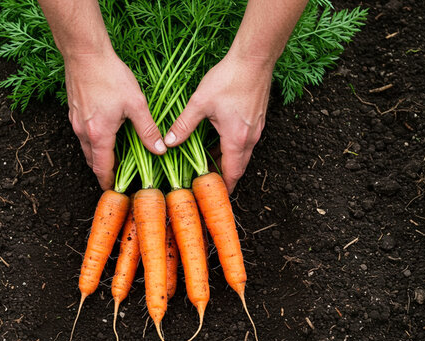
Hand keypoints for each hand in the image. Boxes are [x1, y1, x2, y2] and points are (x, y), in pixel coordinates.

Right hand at [65, 51, 165, 189]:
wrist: (85, 54)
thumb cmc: (111, 76)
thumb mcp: (136, 104)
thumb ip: (147, 129)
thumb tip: (160, 149)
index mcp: (98, 135)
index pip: (101, 168)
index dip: (108, 182)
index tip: (115, 190)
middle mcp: (83, 132)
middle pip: (91, 161)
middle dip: (103, 171)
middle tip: (118, 176)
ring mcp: (75, 121)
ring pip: (86, 148)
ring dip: (98, 156)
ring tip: (114, 158)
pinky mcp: (74, 111)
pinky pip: (82, 134)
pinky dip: (93, 141)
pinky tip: (106, 133)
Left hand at [164, 54, 273, 192]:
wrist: (254, 60)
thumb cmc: (228, 79)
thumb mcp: (200, 103)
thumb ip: (183, 125)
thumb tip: (167, 142)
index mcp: (236, 139)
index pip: (232, 173)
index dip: (224, 187)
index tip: (214, 197)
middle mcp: (250, 138)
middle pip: (238, 167)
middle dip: (224, 177)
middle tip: (206, 183)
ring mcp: (256, 129)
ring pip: (242, 154)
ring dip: (227, 161)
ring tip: (208, 165)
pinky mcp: (257, 119)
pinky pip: (245, 141)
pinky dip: (232, 148)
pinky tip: (218, 142)